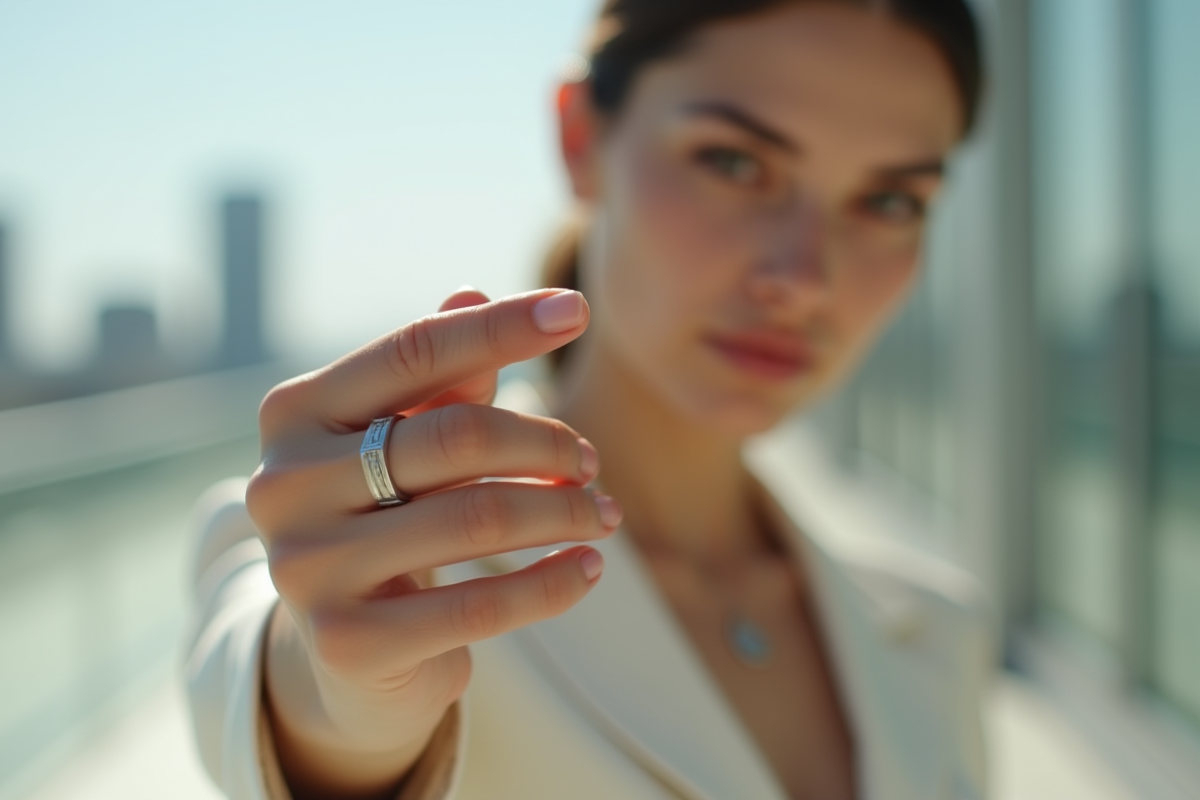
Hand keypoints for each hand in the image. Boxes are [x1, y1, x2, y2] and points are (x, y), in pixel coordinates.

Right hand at [246, 288, 619, 797]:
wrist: (346, 646)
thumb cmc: (386, 514)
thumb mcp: (404, 438)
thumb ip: (438, 375)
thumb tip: (473, 289)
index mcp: (294, 414)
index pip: (414, 350)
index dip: (501, 328)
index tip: (578, 309)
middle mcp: (284, 484)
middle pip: (456, 437)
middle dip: (547, 443)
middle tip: (591, 462)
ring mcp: (307, 567)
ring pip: (477, 517)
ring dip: (563, 511)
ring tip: (605, 515)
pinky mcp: (347, 642)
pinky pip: (480, 605)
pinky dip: (552, 582)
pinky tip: (588, 568)